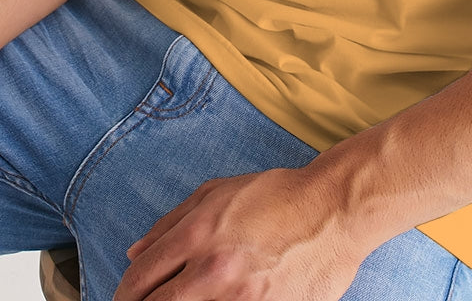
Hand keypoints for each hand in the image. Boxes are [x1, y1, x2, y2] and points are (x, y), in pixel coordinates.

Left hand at [112, 167, 365, 300]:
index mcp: (199, 233)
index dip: (125, 294)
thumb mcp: (219, 193)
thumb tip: (134, 253)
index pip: (139, 279)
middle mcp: (214, 269)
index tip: (128, 298)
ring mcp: (241, 297)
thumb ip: (171, 222)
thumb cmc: (278, 196)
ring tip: (185, 300)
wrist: (335, 210)